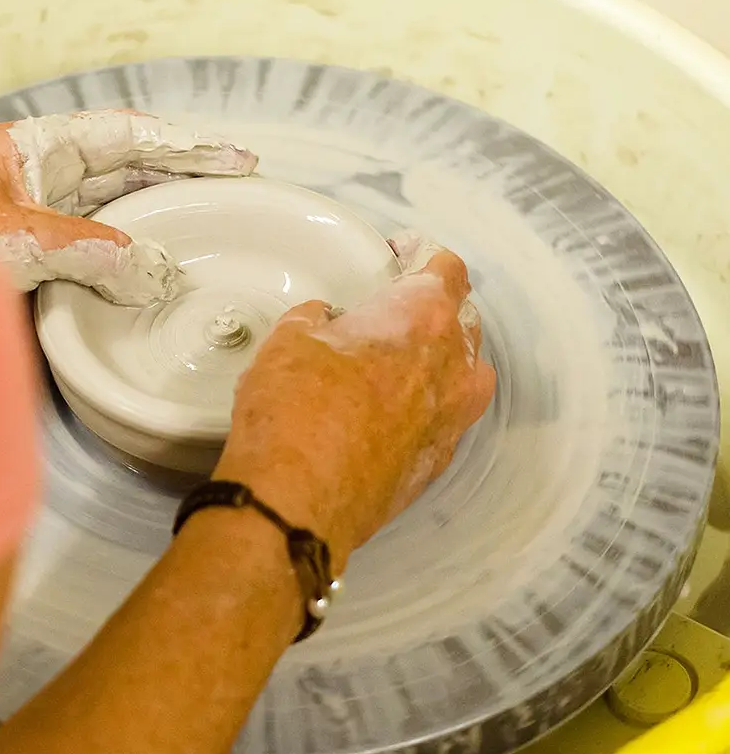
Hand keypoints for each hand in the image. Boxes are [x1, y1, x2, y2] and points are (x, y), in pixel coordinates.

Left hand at [0, 111, 256, 305]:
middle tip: (234, 190)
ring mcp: (27, 223)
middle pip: (121, 170)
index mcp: (29, 150)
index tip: (230, 160)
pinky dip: (119, 261)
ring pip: (106, 214)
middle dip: (176, 177)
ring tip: (203, 227)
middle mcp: (31, 180)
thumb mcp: (15, 239)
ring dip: (151, 221)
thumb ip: (86, 249)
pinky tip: (145, 271)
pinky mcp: (21, 267)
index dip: (179, 146)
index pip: (121, 136)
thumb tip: (150, 269)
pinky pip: (85, 256)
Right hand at [213, 232, 495, 570]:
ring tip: (403, 360)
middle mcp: (452, 365)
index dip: (424, 254)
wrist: (297, 499)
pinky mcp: (436, 462)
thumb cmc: (292, 414)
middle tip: (398, 309)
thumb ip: (316, 320)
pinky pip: (447, 419)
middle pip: (463, 320)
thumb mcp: (287, 341)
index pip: (446, 268)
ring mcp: (451, 418)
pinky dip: (427, 407)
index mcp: (421, 318)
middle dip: (435, 308)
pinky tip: (392, 411)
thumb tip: (322, 320)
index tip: (405, 254)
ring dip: (441, 359)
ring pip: (466, 372)